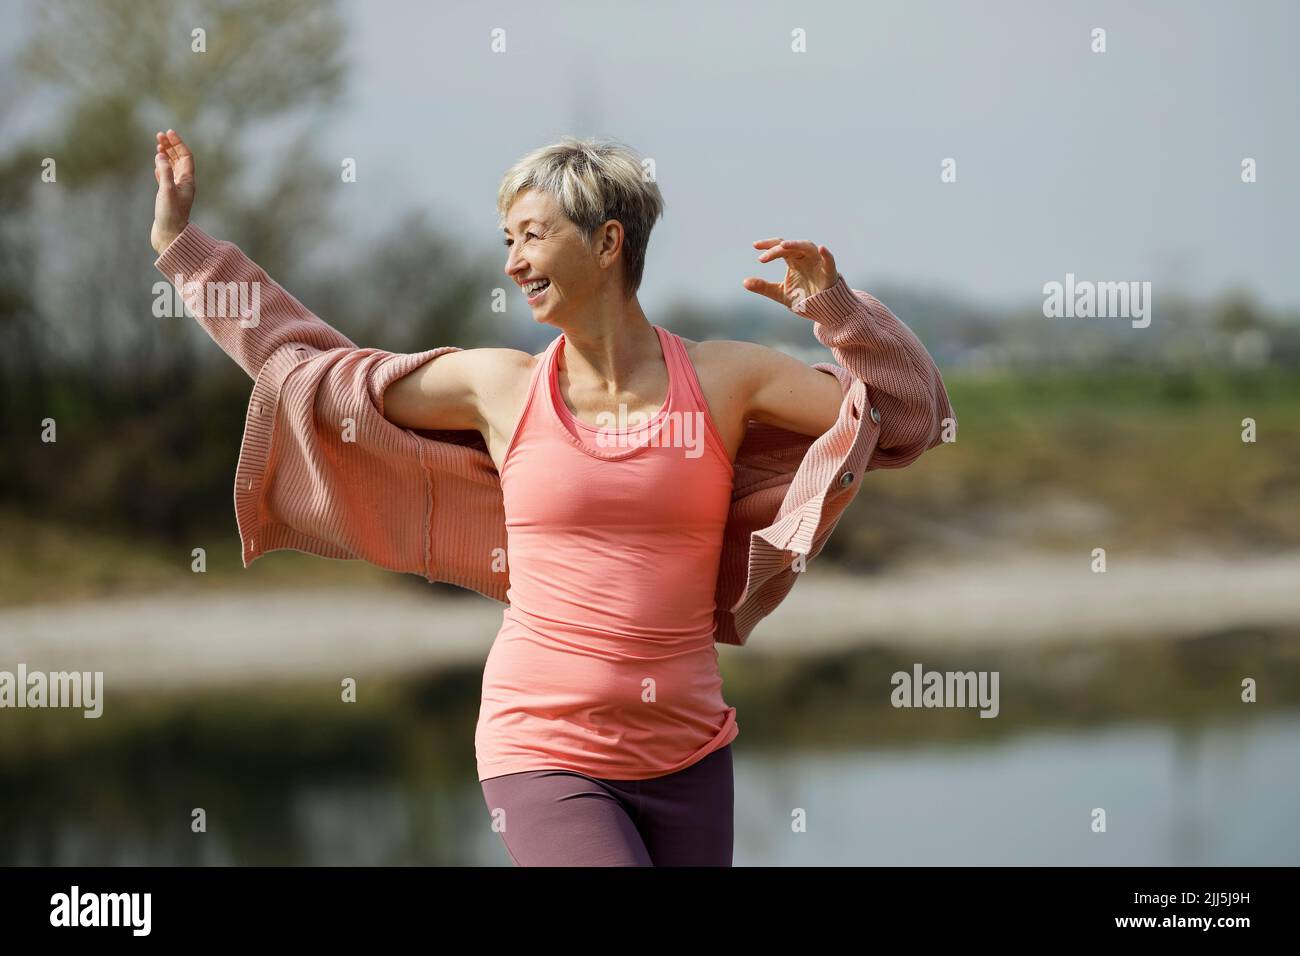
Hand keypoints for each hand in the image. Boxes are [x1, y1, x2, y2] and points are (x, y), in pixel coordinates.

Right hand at [151, 129, 195, 253]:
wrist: (169, 236)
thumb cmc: (170, 216)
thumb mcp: (167, 192)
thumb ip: (164, 173)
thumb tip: (160, 155)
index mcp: (188, 182)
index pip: (185, 157)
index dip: (178, 143)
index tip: (168, 132)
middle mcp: (184, 184)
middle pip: (179, 159)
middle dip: (171, 146)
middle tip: (160, 135)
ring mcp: (176, 190)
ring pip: (172, 167)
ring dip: (166, 155)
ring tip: (158, 144)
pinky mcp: (168, 196)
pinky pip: (166, 177)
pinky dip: (162, 167)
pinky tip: (157, 163)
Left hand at [742, 238, 840, 310]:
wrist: (821, 309)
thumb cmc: (802, 296)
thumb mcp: (779, 293)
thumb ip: (763, 287)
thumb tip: (744, 282)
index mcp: (794, 260)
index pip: (780, 248)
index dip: (768, 245)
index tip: (755, 246)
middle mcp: (805, 258)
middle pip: (791, 247)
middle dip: (776, 250)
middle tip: (762, 258)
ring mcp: (818, 264)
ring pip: (808, 247)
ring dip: (796, 244)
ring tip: (783, 245)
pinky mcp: (829, 273)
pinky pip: (830, 261)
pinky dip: (826, 255)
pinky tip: (822, 248)